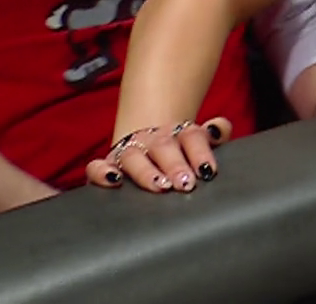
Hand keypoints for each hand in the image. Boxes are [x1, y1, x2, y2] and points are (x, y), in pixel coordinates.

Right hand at [85, 116, 234, 192]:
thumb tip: (218, 129)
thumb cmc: (181, 148)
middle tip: (186, 183)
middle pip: (164, 147)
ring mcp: (130, 151)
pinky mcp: (108, 165)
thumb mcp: (200, 140)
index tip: (207, 171)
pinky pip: (97, 166)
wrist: (151, 140)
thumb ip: (216, 132)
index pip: (191, 136)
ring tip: (159, 186)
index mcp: (179, 132)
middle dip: (175, 165)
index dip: (200, 152)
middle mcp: (153, 139)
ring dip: (146, 172)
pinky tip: (113, 180)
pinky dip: (101, 172)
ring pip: (134, 157)